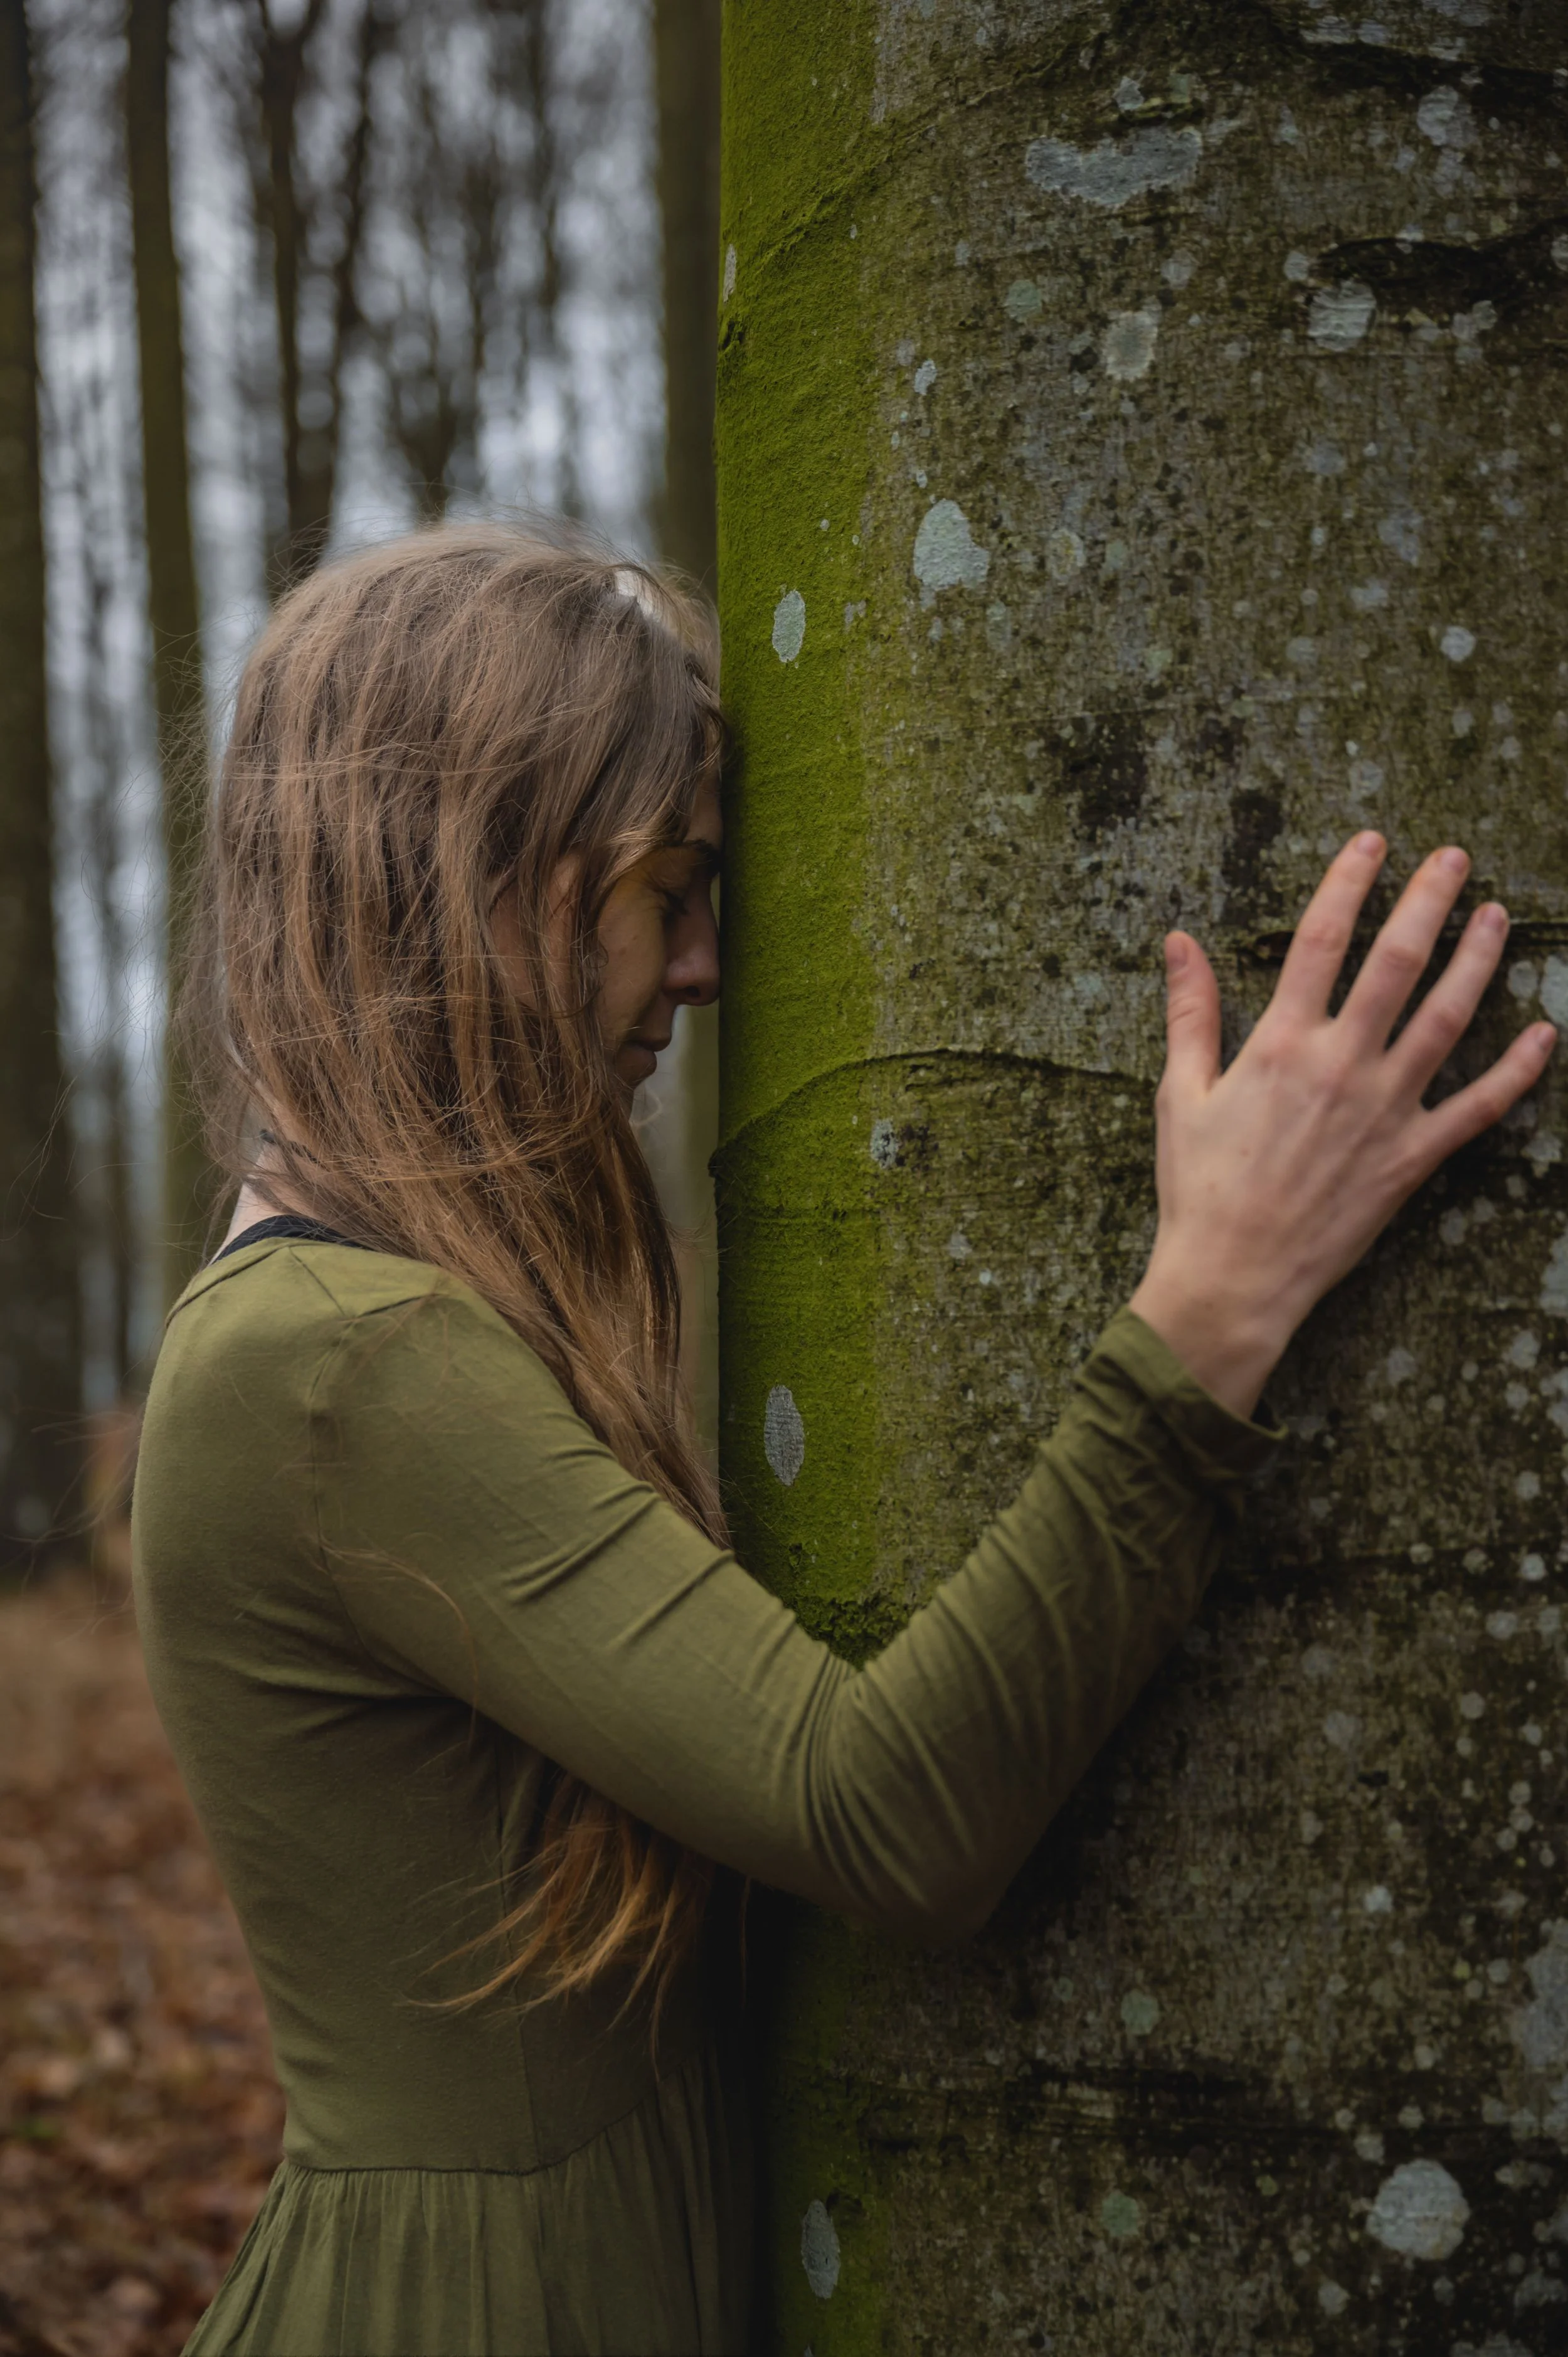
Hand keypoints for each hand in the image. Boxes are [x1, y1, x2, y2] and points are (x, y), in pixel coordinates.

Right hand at [1127, 831, 1556, 1418]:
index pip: (1321, 938)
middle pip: (1396, 961)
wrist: (1232, 1276)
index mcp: (1280, 1041)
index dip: (1350, 881)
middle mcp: (1339, 1064)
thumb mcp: (1182, 1092)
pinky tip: (1543, 1035)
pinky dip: (1515, 1072)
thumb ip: (1190, 1012)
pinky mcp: (1411, 1157)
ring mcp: (1383, 1109)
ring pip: (1446, 1018)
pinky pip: (1477, 1108)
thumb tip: (1180, 942)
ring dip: (1477, 962)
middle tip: (1456, 858)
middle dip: (1428, 901)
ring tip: (1498, 917)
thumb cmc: (1197, 1187)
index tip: (1374, 843)